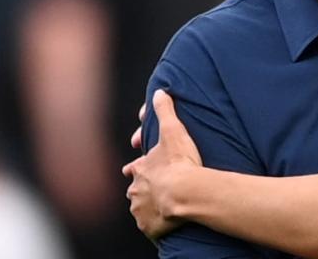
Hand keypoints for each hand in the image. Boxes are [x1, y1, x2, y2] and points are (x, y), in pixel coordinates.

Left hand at [122, 89, 202, 238]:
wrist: (184, 194)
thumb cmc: (179, 162)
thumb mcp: (173, 130)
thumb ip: (165, 110)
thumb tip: (159, 91)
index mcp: (140, 169)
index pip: (133, 168)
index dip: (136, 168)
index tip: (137, 169)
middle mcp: (136, 190)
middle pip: (136, 190)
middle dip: (143, 189)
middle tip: (157, 189)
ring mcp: (141, 209)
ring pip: (141, 208)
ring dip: (149, 206)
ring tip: (164, 206)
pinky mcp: (149, 226)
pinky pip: (150, 226)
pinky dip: (155, 224)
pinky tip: (165, 222)